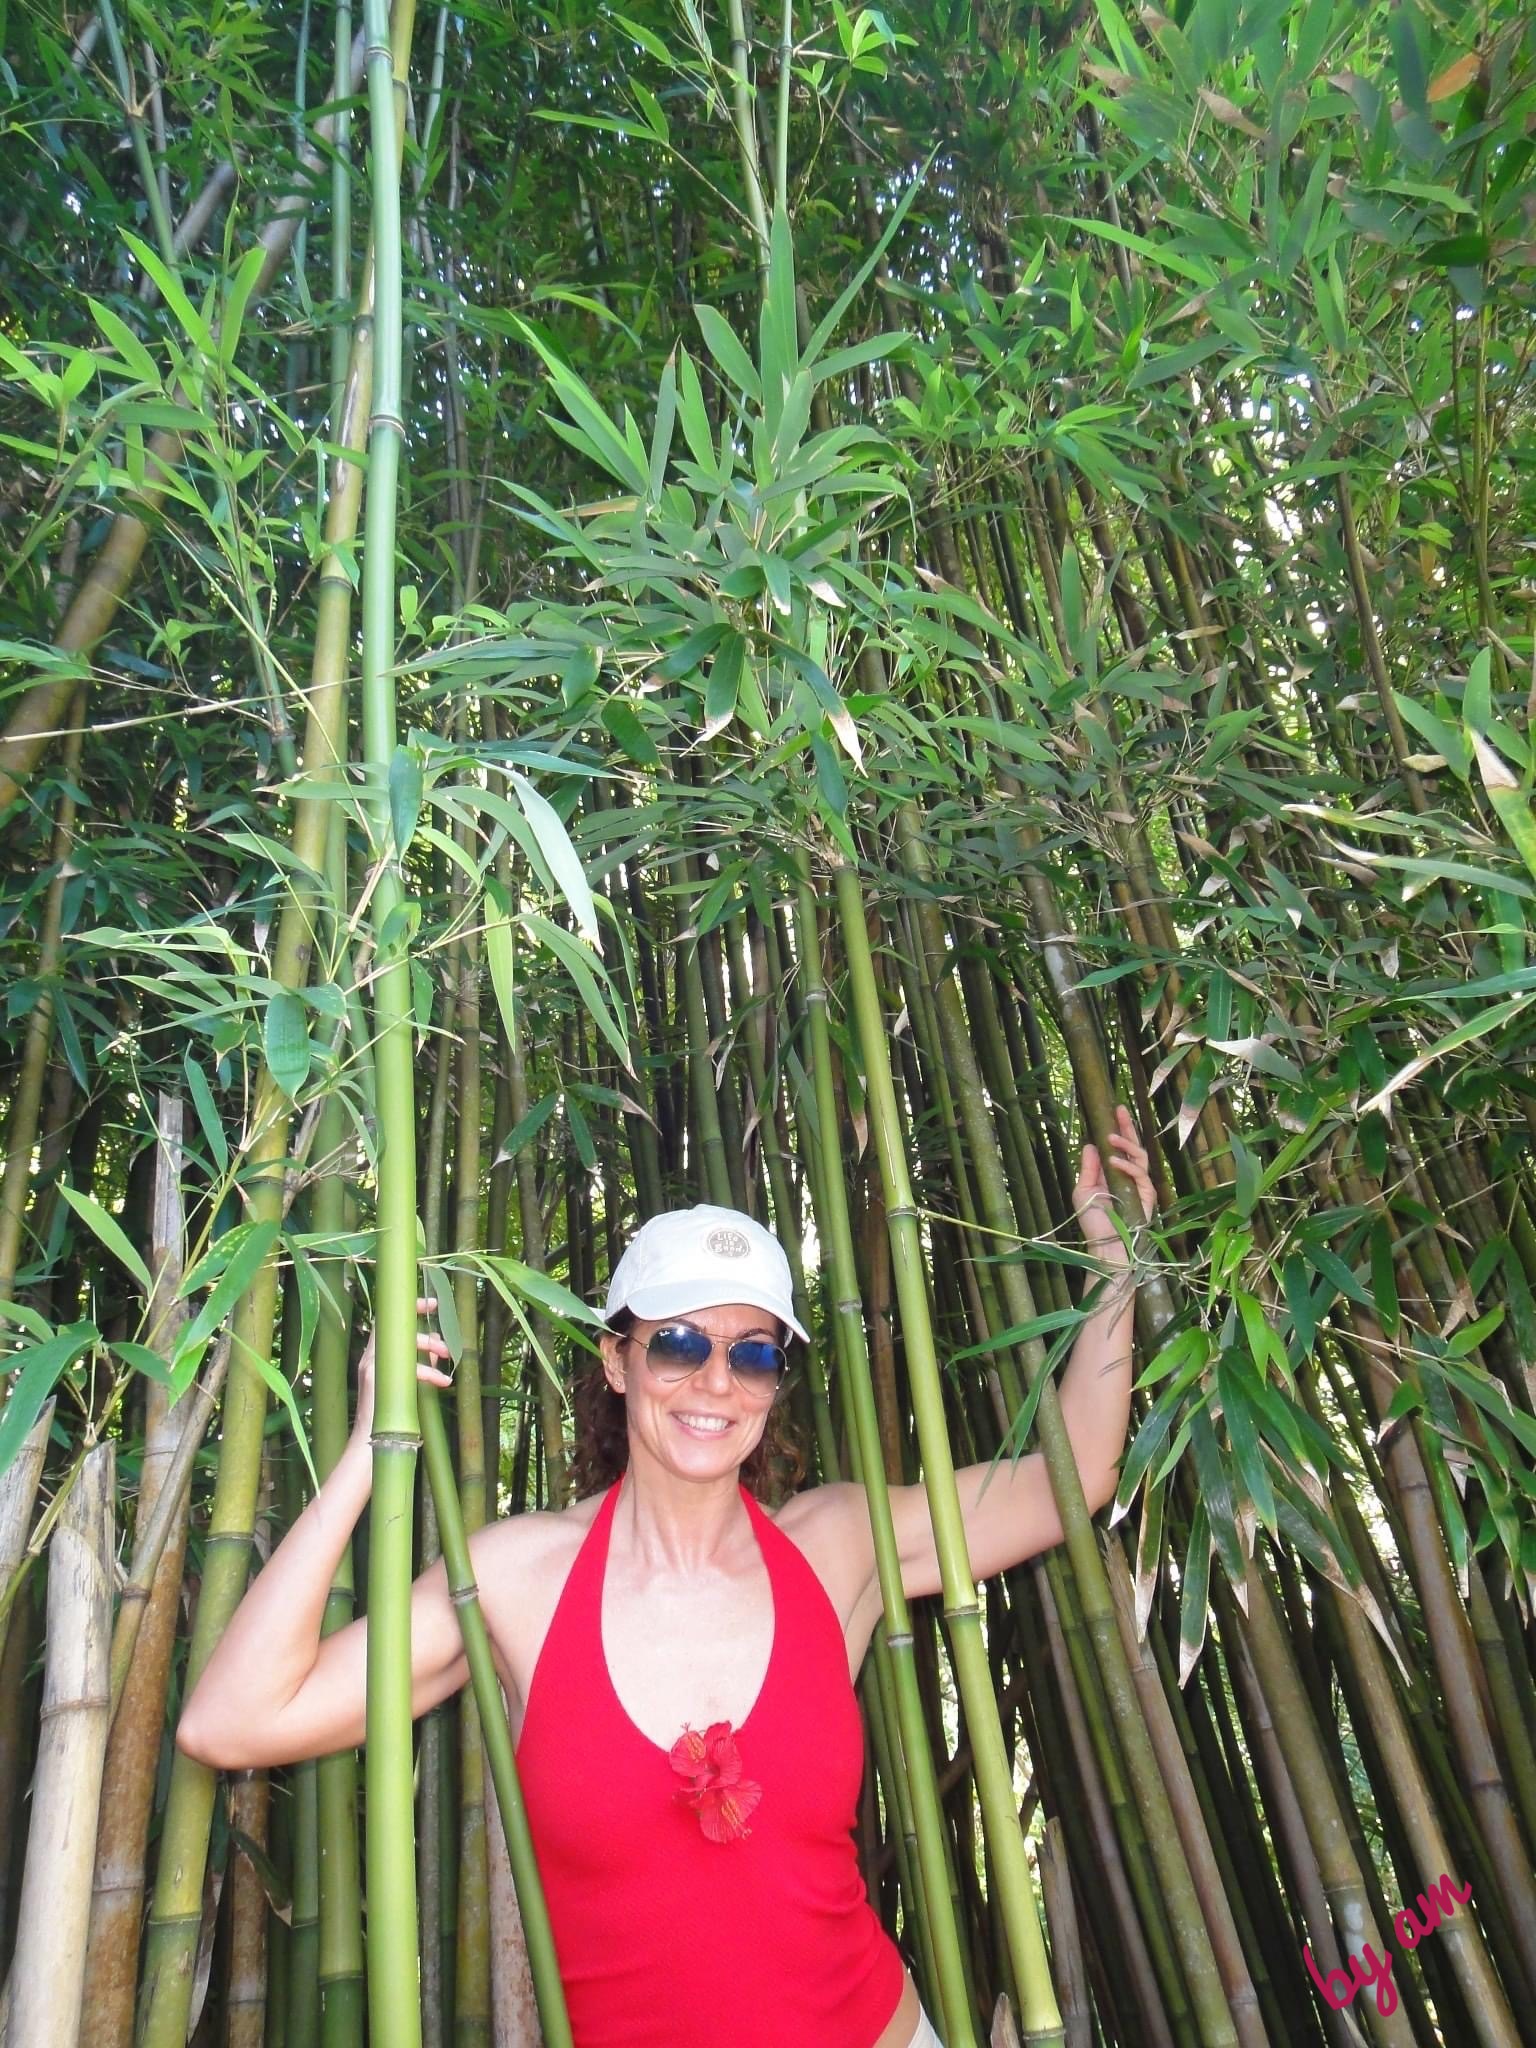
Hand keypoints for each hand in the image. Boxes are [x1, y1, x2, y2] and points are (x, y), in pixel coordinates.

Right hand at [350, 1296, 453, 1447]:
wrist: (370, 1442)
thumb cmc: (388, 1413)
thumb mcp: (406, 1381)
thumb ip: (418, 1361)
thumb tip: (436, 1343)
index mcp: (374, 1356)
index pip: (388, 1323)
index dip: (410, 1308)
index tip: (434, 1303)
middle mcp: (369, 1358)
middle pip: (395, 1328)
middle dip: (426, 1333)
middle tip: (446, 1346)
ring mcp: (370, 1368)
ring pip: (403, 1344)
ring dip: (430, 1347)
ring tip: (448, 1356)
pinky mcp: (376, 1380)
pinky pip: (407, 1368)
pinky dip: (429, 1373)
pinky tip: (443, 1381)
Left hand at [1073, 1107, 1156, 1262]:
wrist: (1106, 1249)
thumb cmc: (1094, 1224)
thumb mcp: (1083, 1192)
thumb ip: (1088, 1169)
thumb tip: (1092, 1144)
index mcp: (1115, 1176)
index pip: (1120, 1149)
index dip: (1118, 1131)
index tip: (1111, 1112)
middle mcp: (1129, 1179)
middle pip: (1134, 1148)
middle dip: (1127, 1127)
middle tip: (1120, 1109)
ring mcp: (1141, 1188)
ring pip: (1141, 1158)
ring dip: (1127, 1144)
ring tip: (1112, 1137)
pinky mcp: (1148, 1197)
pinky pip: (1141, 1175)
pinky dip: (1127, 1166)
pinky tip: (1114, 1161)